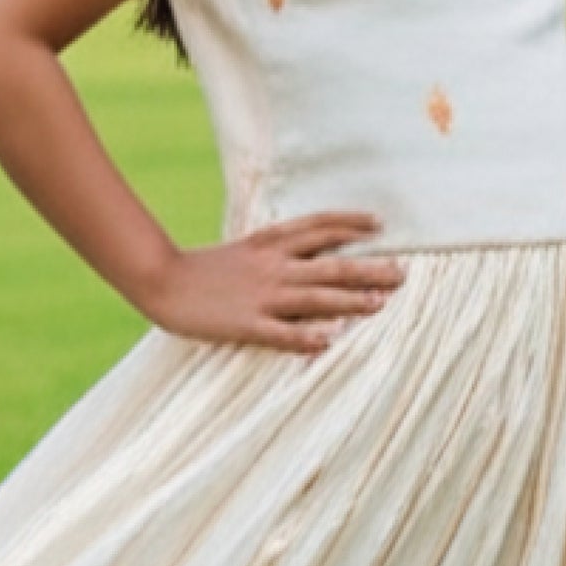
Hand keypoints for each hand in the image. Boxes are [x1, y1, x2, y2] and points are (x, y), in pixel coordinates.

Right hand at [142, 212, 407, 351]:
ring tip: (381, 304)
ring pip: (317, 297)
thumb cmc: (206, 268)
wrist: (163, 280)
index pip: (320, 226)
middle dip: (370, 268)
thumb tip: (315, 250)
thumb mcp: (246, 248)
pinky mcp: (248, 324)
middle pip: (332, 263)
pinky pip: (284, 333)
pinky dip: (309, 336)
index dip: (352, 224)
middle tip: (403, 274)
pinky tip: (333, 341)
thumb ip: (279, 248)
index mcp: (271, 243)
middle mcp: (274, 266)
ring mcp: (263, 295)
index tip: (381, 225)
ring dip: (352, 300)